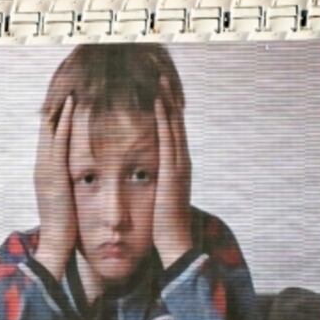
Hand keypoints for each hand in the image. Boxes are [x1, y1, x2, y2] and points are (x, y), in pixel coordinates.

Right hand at [33, 95, 77, 280]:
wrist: (57, 246)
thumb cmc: (67, 227)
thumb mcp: (69, 198)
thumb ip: (73, 183)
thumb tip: (84, 173)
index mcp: (48, 170)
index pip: (52, 134)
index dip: (60, 112)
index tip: (71, 93)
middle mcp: (43, 164)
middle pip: (49, 124)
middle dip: (58, 101)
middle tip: (68, 78)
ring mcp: (45, 167)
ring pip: (51, 127)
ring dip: (60, 103)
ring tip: (70, 82)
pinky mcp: (51, 172)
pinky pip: (57, 138)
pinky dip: (63, 119)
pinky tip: (71, 102)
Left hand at [153, 77, 192, 268]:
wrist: (173, 246)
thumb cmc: (161, 227)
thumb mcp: (155, 198)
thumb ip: (151, 184)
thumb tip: (139, 177)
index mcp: (174, 168)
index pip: (170, 132)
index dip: (165, 110)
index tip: (156, 90)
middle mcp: (180, 162)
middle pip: (175, 122)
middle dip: (169, 98)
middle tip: (161, 74)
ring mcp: (179, 164)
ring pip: (174, 125)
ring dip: (168, 100)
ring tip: (160, 78)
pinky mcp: (174, 171)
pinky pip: (169, 138)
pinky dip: (165, 118)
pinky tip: (158, 101)